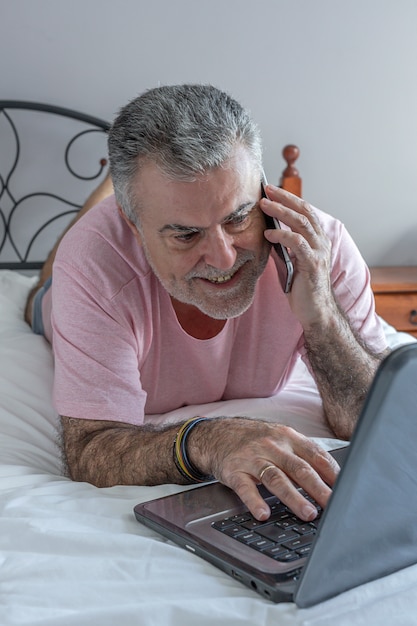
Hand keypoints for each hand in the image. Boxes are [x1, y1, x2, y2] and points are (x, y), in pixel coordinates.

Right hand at [191, 417, 339, 520]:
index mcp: (288, 437)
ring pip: (276, 478)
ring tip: (308, 514)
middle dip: (318, 488)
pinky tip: (263, 514)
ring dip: (293, 497)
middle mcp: (272, 446)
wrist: (217, 435)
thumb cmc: (255, 440)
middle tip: (333, 506)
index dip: (333, 473)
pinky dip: (254, 501)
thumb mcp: (280, 439)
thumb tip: (333, 481)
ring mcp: (252, 458)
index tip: (347, 490)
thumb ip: (303, 456)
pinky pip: (245, 487)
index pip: (316, 455)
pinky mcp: (234, 471)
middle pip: (299, 468)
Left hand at [261, 185, 335, 328]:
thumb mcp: (291, 261)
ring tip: (263, 206)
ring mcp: (319, 252)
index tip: (271, 190)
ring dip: (281, 211)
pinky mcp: (313, 264)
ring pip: (301, 223)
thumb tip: (266, 230)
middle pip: (304, 211)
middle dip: (284, 198)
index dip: (289, 198)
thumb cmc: (302, 287)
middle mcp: (322, 242)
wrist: (315, 311)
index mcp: (318, 239)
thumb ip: (284, 245)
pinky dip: (282, 235)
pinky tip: (268, 234)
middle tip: (266, 190)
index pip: (305, 211)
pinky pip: (297, 243)